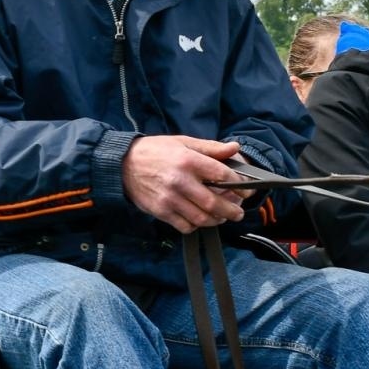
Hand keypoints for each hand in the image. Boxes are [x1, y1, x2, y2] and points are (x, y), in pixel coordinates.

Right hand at [122, 135, 247, 232]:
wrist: (122, 165)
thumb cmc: (155, 151)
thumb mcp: (183, 142)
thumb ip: (211, 148)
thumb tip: (235, 148)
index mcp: (188, 160)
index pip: (222, 175)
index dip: (238, 184)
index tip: (246, 189)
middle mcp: (180, 181)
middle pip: (214, 202)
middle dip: (232, 210)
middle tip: (238, 213)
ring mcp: (170, 199)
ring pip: (201, 218)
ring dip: (216, 220)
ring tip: (222, 217)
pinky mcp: (161, 211)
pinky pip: (185, 226)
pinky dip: (196, 225)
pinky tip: (200, 219)